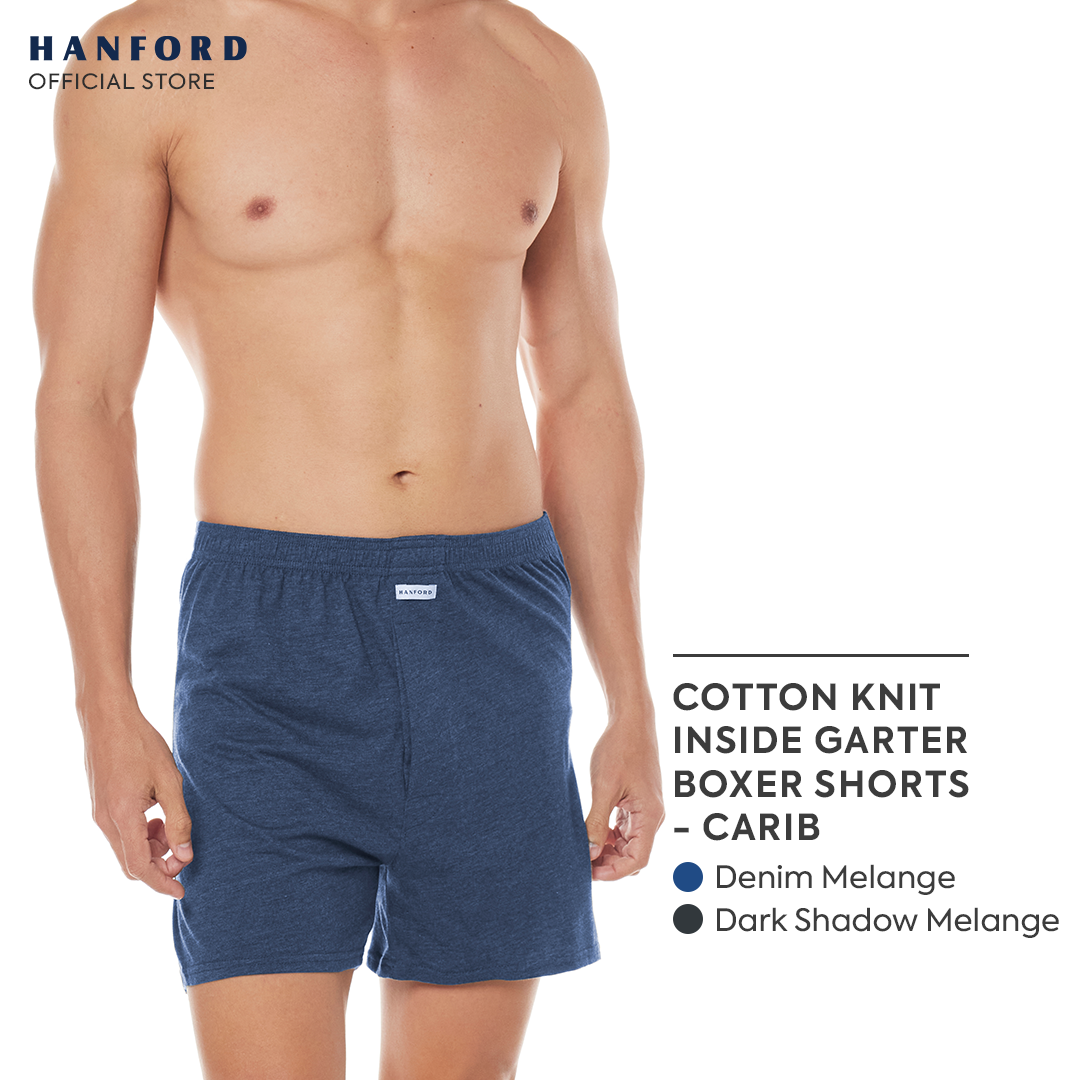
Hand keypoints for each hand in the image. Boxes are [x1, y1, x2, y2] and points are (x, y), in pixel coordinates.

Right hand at [83, 707, 192, 897]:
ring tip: (173, 827)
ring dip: (152, 848)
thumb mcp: (169, 781)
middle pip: (132, 863)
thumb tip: (185, 853)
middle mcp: (105, 821)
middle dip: (159, 865)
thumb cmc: (141, 744)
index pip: (140, 867)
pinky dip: (141, 835)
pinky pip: (121, 833)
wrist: (108, 718)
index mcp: (122, 817)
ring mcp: (99, 813)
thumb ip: (178, 820)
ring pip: (127, 849)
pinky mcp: (101, 805)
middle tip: (184, 852)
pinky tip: (158, 816)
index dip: (161, 883)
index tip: (181, 890)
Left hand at [585, 718, 663, 880]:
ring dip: (608, 851)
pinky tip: (592, 832)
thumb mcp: (604, 787)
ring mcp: (646, 810)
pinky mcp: (638, 803)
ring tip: (583, 848)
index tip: (590, 873)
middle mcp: (653, 816)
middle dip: (609, 863)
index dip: (614, 872)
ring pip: (629, 845)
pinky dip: (610, 837)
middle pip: (634, 856)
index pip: (638, 860)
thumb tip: (589, 853)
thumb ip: (597, 822)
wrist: (631, 721)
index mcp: (650, 815)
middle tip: (580, 861)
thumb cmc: (620, 748)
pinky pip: (626, 830)